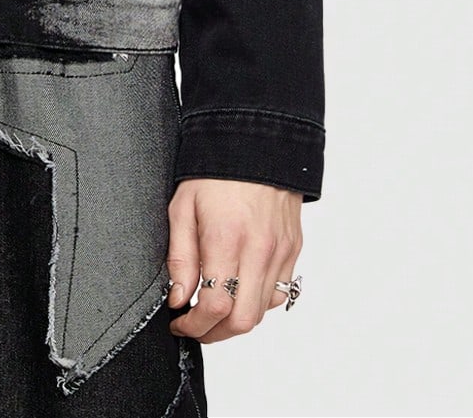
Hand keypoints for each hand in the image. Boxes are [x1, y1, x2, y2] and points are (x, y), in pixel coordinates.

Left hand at [165, 178, 302, 342]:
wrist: (256, 140)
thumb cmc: (215, 171)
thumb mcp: (183, 206)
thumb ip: (180, 257)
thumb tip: (179, 298)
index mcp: (227, 238)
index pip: (215, 306)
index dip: (194, 325)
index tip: (180, 323)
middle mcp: (259, 250)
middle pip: (242, 321)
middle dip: (214, 333)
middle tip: (195, 326)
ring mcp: (280, 252)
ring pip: (262, 312)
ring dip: (235, 322)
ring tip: (213, 312)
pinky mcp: (293, 249)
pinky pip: (279, 293)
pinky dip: (258, 303)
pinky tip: (239, 292)